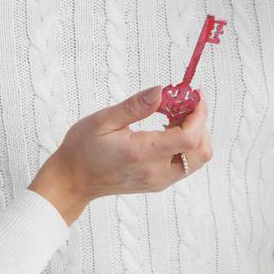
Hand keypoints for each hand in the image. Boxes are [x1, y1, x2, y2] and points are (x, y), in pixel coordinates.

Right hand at [29, 86, 213, 225]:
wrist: (73, 180)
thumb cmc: (83, 149)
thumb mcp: (104, 120)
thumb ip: (135, 106)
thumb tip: (161, 90)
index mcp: (143, 154)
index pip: (189, 138)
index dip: (199, 114)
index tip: (194, 95)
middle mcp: (156, 172)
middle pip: (201, 151)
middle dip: (200, 123)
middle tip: (184, 102)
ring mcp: (159, 180)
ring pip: (197, 159)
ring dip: (194, 134)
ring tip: (174, 115)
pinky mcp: (158, 182)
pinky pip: (185, 164)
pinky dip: (185, 145)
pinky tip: (167, 129)